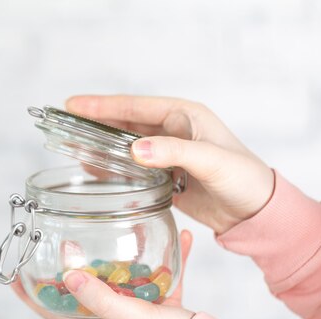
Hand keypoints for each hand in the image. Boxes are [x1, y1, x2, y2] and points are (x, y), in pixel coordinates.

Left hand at [11, 230, 194, 318]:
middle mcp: (113, 313)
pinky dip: (165, 256)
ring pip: (118, 276)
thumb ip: (102, 298)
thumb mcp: (131, 316)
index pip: (53, 312)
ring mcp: (136, 305)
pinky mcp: (160, 298)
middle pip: (81, 289)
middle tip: (62, 241)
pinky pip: (158, 271)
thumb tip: (69, 277)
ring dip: (114, 256)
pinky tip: (178, 236)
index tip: (13, 277)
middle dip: (68, 267)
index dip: (31, 297)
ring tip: (110, 230)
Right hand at [66, 95, 274, 233]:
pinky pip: (132, 168)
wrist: (255, 211)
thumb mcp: (211, 160)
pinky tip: (94, 170)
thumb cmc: (244, 178)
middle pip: (125, 124)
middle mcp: (173, 131)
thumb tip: (133, 150)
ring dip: (101, 146)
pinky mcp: (165, 176)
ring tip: (71, 146)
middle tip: (64, 125)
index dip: (102, 106)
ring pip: (126, 146)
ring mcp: (167, 154)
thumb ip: (173, 152)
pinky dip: (113, 168)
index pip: (135, 107)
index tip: (73, 105)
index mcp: (184, 116)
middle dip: (95, 124)